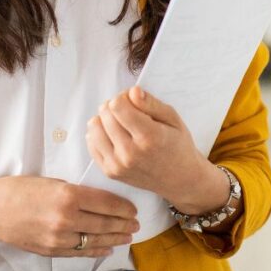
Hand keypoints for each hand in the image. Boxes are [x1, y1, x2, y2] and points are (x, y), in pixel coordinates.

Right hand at [0, 176, 138, 257]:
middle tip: (137, 223)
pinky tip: (108, 247)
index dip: (123, 207)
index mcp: (68, 195)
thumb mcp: (52, 182)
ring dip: (115, 238)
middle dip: (124, 224)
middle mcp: (65, 218)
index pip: (106, 202)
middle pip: (105, 223)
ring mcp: (58, 237)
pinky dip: (96, 250)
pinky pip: (80, 252)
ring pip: (95, 240)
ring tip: (128, 236)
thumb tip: (100, 199)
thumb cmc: (20, 189)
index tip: (134, 208)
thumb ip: (76, 191)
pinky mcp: (51, 250)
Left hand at [86, 86, 227, 213]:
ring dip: (104, 119)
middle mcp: (131, 153)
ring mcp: (118, 165)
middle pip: (105, 114)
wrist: (179, 179)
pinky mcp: (110, 172)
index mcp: (149, 137)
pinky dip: (99, 134)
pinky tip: (113, 134)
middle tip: (128, 111)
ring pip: (94, 128)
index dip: (124, 97)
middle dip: (114, 106)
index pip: (118, 106)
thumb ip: (151, 103)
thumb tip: (132, 91)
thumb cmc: (177, 145)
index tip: (133, 100)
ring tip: (119, 122)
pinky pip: (91, 143)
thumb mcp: (173, 118)